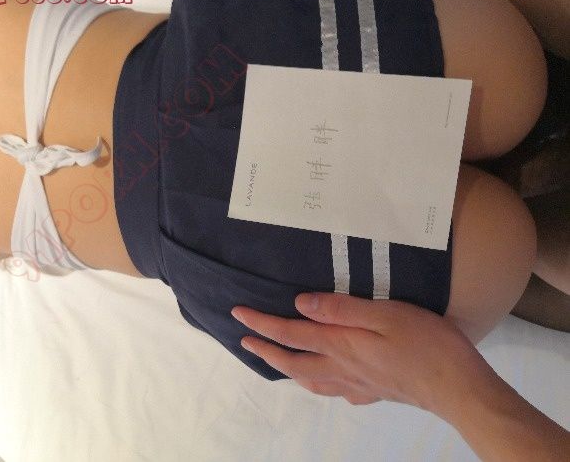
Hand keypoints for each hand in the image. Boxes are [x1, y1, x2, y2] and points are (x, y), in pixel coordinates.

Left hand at [231, 293, 498, 414]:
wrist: (459, 388)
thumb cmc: (426, 344)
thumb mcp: (384, 314)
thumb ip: (341, 309)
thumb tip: (301, 303)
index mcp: (340, 345)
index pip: (290, 333)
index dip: (261, 324)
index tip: (238, 315)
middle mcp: (341, 368)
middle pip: (292, 361)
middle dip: (264, 349)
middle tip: (243, 340)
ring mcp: (356, 385)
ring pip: (309, 379)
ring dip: (286, 367)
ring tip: (275, 359)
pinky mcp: (373, 393)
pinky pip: (333, 390)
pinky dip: (316, 382)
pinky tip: (324, 378)